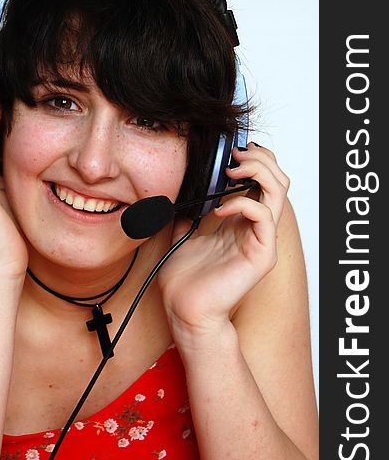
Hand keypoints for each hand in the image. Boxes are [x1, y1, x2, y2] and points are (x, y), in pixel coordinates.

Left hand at [157, 143, 289, 340]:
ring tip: (233, 171)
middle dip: (260, 159)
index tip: (232, 150)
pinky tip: (218, 209)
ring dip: (258, 172)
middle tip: (235, 156)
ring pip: (279, 192)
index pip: (262, 181)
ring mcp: (261, 240)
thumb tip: (181, 190)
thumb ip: (189, 211)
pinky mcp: (261, 254)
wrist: (184, 309)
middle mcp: (255, 228)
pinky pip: (264, 217)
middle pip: (277, 180)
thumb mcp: (183, 233)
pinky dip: (243, 204)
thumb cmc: (185, 278)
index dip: (253, 160)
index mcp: (240, 221)